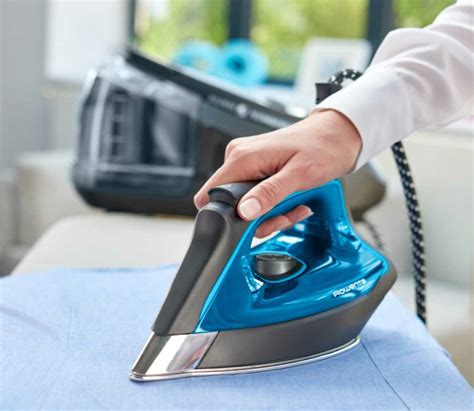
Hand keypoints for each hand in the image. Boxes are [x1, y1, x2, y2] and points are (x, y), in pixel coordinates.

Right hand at [194, 109, 361, 237]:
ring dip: (270, 213)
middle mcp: (240, 157)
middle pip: (231, 204)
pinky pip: (255, 195)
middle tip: (284, 214)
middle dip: (259, 217)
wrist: (338, 134)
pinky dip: (273, 204)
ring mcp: (248, 162)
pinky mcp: (257, 167)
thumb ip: (269, 194)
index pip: (211, 193)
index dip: (228, 215)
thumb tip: (245, 211)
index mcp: (243, 157)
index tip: (256, 221)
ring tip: (293, 206)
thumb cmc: (323, 147)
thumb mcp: (299, 175)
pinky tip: (291, 200)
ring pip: (245, 204)